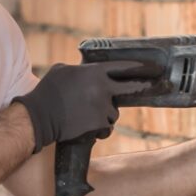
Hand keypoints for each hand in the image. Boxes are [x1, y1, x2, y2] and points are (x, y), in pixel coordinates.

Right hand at [13, 60, 160, 152]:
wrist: (39, 116)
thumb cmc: (48, 91)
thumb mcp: (63, 70)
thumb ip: (81, 71)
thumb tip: (88, 72)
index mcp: (94, 72)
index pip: (123, 67)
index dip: (139, 66)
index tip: (151, 67)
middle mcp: (102, 89)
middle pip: (131, 88)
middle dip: (145, 86)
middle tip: (155, 85)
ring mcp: (102, 107)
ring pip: (114, 113)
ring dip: (105, 115)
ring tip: (86, 115)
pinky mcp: (99, 125)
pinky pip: (106, 128)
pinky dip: (99, 130)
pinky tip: (86, 127)